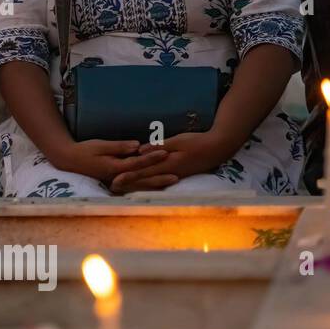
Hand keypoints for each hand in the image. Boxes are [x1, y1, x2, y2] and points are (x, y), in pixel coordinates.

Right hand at [51, 138, 171, 190]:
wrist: (68, 160)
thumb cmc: (84, 150)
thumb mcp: (100, 145)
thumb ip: (119, 147)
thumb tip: (137, 146)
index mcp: (114, 168)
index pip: (136, 163)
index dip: (151, 158)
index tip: (164, 153)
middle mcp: (117, 177)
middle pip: (142, 179)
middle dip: (159, 177)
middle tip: (177, 176)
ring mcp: (116, 181)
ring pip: (139, 185)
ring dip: (156, 184)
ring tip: (171, 182)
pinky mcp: (115, 181)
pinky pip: (134, 185)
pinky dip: (146, 185)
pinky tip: (157, 185)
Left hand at [111, 131, 233, 191]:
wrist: (218, 149)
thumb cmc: (197, 142)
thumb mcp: (177, 141)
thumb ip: (159, 147)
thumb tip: (140, 151)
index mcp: (167, 165)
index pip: (144, 171)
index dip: (128, 176)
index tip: (114, 180)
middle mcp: (169, 173)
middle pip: (145, 179)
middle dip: (128, 183)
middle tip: (112, 186)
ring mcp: (174, 175)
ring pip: (151, 182)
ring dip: (136, 185)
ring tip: (121, 187)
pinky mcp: (177, 174)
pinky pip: (159, 180)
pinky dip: (148, 183)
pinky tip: (141, 185)